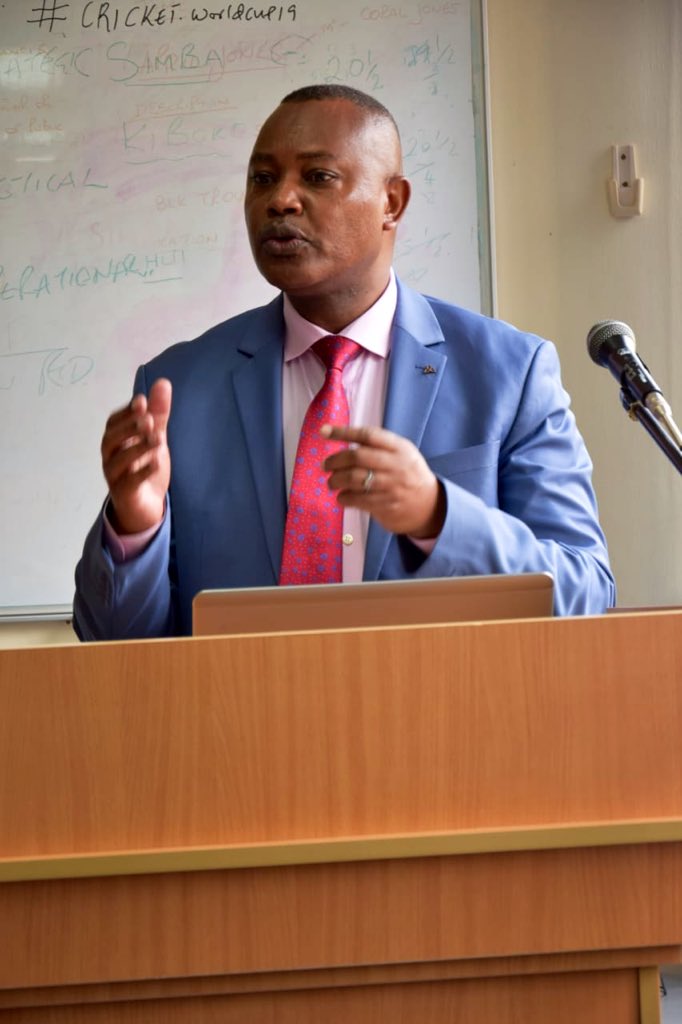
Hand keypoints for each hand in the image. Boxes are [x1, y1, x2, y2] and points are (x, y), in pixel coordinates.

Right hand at [101, 378, 171, 534]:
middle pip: (110, 439)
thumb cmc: (145, 467)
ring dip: (138, 447)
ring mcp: (114, 476)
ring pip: (119, 461)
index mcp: (115, 441)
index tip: (142, 402)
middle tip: (149, 419)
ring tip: (158, 438)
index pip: (113, 422)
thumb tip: (163, 382)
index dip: (126, 412)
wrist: (145, 505)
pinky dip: (142, 472)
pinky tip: (156, 462)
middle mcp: (110, 457)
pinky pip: (129, 483)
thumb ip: (158, 413)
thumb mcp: (155, 437)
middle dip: (129, 427)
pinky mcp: (124, 494)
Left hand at [321, 424, 444, 538]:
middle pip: (357, 456)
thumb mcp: (402, 454)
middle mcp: (396, 465)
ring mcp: (392, 486)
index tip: (324, 432)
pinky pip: (358, 499)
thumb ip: (378, 446)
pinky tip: (342, 497)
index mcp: (400, 448)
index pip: (368, 435)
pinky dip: (344, 498)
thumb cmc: (408, 475)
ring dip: (336, 480)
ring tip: (332, 482)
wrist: (430, 506)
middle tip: (326, 465)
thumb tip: (343, 439)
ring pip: (355, 479)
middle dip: (335, 460)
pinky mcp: (387, 505)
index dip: (343, 432)